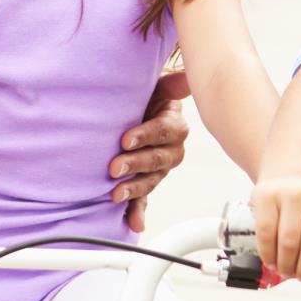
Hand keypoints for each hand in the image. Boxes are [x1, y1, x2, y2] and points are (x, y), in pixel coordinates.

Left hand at [111, 69, 191, 231]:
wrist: (137, 111)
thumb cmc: (146, 97)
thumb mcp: (157, 86)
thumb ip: (170, 85)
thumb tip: (186, 77)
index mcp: (174, 126)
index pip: (162, 131)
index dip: (145, 136)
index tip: (125, 140)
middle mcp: (171, 149)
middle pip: (157, 159)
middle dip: (135, 164)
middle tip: (114, 166)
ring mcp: (160, 168)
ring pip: (151, 180)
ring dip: (134, 189)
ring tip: (116, 194)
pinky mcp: (147, 182)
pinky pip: (145, 199)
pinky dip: (138, 212)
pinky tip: (134, 224)